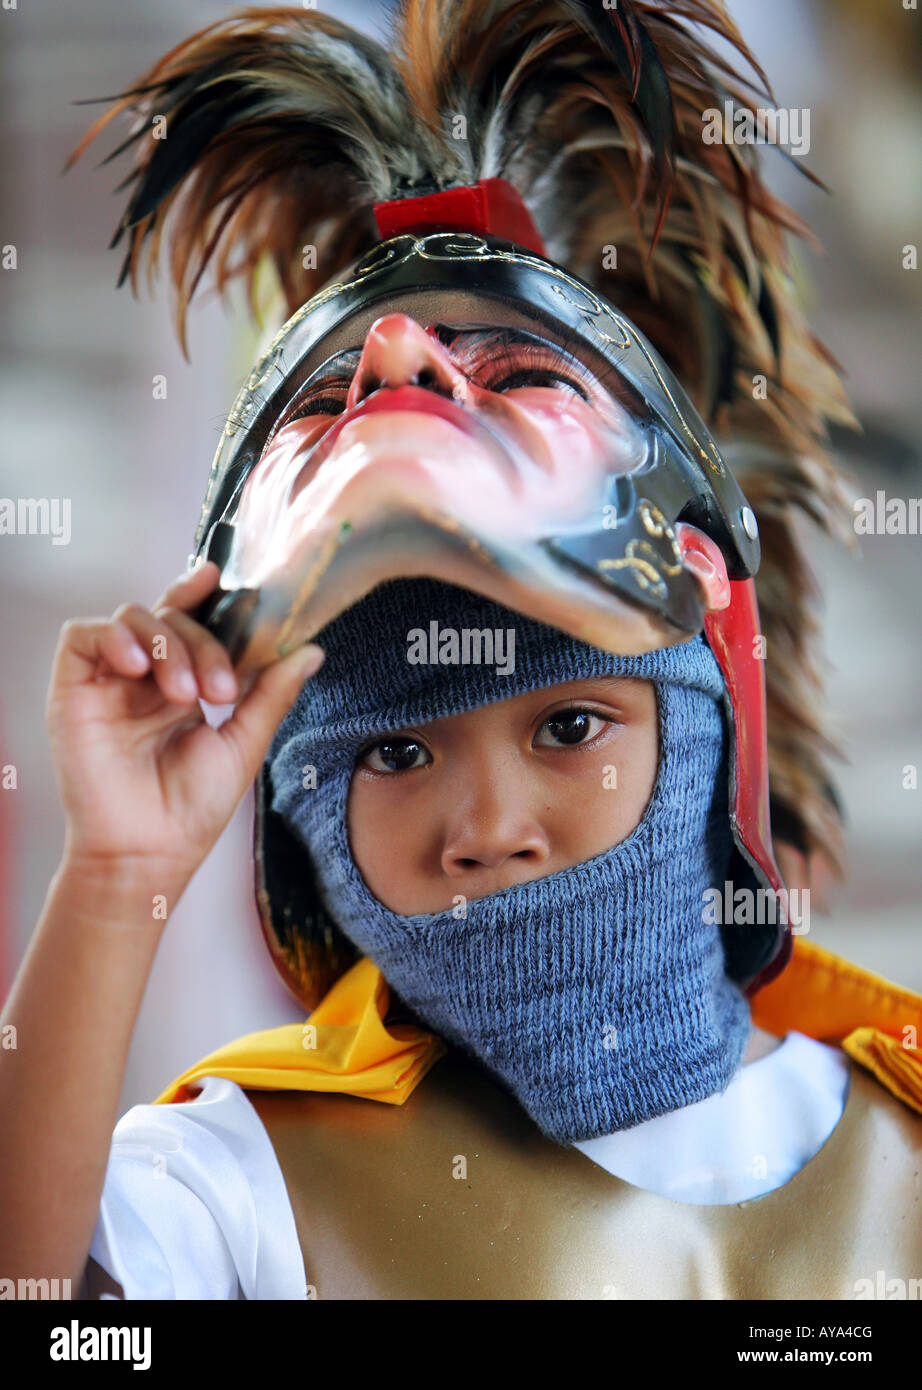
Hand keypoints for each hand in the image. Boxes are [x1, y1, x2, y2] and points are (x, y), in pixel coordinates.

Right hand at [46, 561, 323, 886]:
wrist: (148, 853)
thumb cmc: (191, 810)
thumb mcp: (244, 744)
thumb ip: (271, 694)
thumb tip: (310, 651)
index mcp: (181, 687)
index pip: (189, 622)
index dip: (202, 594)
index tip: (224, 579)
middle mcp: (142, 680)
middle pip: (171, 618)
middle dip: (203, 642)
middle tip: (222, 690)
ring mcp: (107, 683)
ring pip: (132, 618)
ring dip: (167, 646)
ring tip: (185, 695)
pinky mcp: (73, 690)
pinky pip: (84, 635)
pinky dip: (115, 637)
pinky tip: (137, 668)